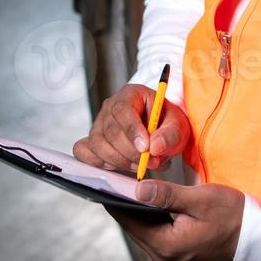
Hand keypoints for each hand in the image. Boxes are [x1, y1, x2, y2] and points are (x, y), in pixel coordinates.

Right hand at [73, 83, 190, 173]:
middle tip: (150, 162)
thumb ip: (170, 135)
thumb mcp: (177, 125)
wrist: (161, 131)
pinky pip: (83, 152)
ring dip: (118, 160)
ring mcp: (98, 124)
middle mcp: (110, 107)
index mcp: (130, 94)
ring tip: (139, 164)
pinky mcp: (92, 141)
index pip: (122, 110)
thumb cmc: (166, 124)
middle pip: (109, 131)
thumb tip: (154, 147)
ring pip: (97, 144)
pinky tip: (116, 166)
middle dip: (130, 152)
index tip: (145, 147)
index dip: (132, 130)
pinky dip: (97, 162)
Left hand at [108, 180, 244, 260]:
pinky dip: (148, 218)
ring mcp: (170, 260)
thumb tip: (136, 190)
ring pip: (142, 231)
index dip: (114, 199)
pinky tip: (147, 201)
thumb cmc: (233, 216)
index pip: (129, 221)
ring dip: (135, 211)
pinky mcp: (176, 255)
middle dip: (123, 203)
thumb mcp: (200, 200)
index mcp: (167, 246)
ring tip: (126, 185)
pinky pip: (154, 235)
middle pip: (133, 227)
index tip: (101, 180)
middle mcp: (164, 259)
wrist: (257, 237)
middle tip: (112, 177)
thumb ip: (166, 195)